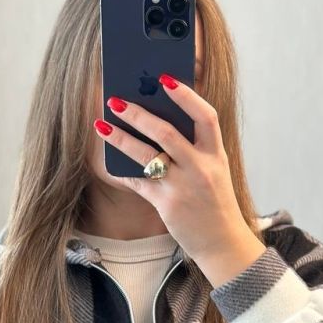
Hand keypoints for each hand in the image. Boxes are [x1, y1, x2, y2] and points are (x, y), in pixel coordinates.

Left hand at [92, 75, 251, 263]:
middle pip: (167, 132)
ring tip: (101, 125)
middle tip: (115, 100)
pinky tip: (108, 161)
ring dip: (120, 138)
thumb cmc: (214, 202)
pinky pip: (138, 182)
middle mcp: (201, 168)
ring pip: (146, 155)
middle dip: (138, 114)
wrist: (222, 242)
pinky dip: (122, 170)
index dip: (186, 95)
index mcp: (216, 155)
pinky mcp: (167, 204)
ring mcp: (183, 187)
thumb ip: (195, 148)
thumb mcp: (214, 170)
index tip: (165, 79)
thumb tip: (160, 121)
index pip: (206, 116)